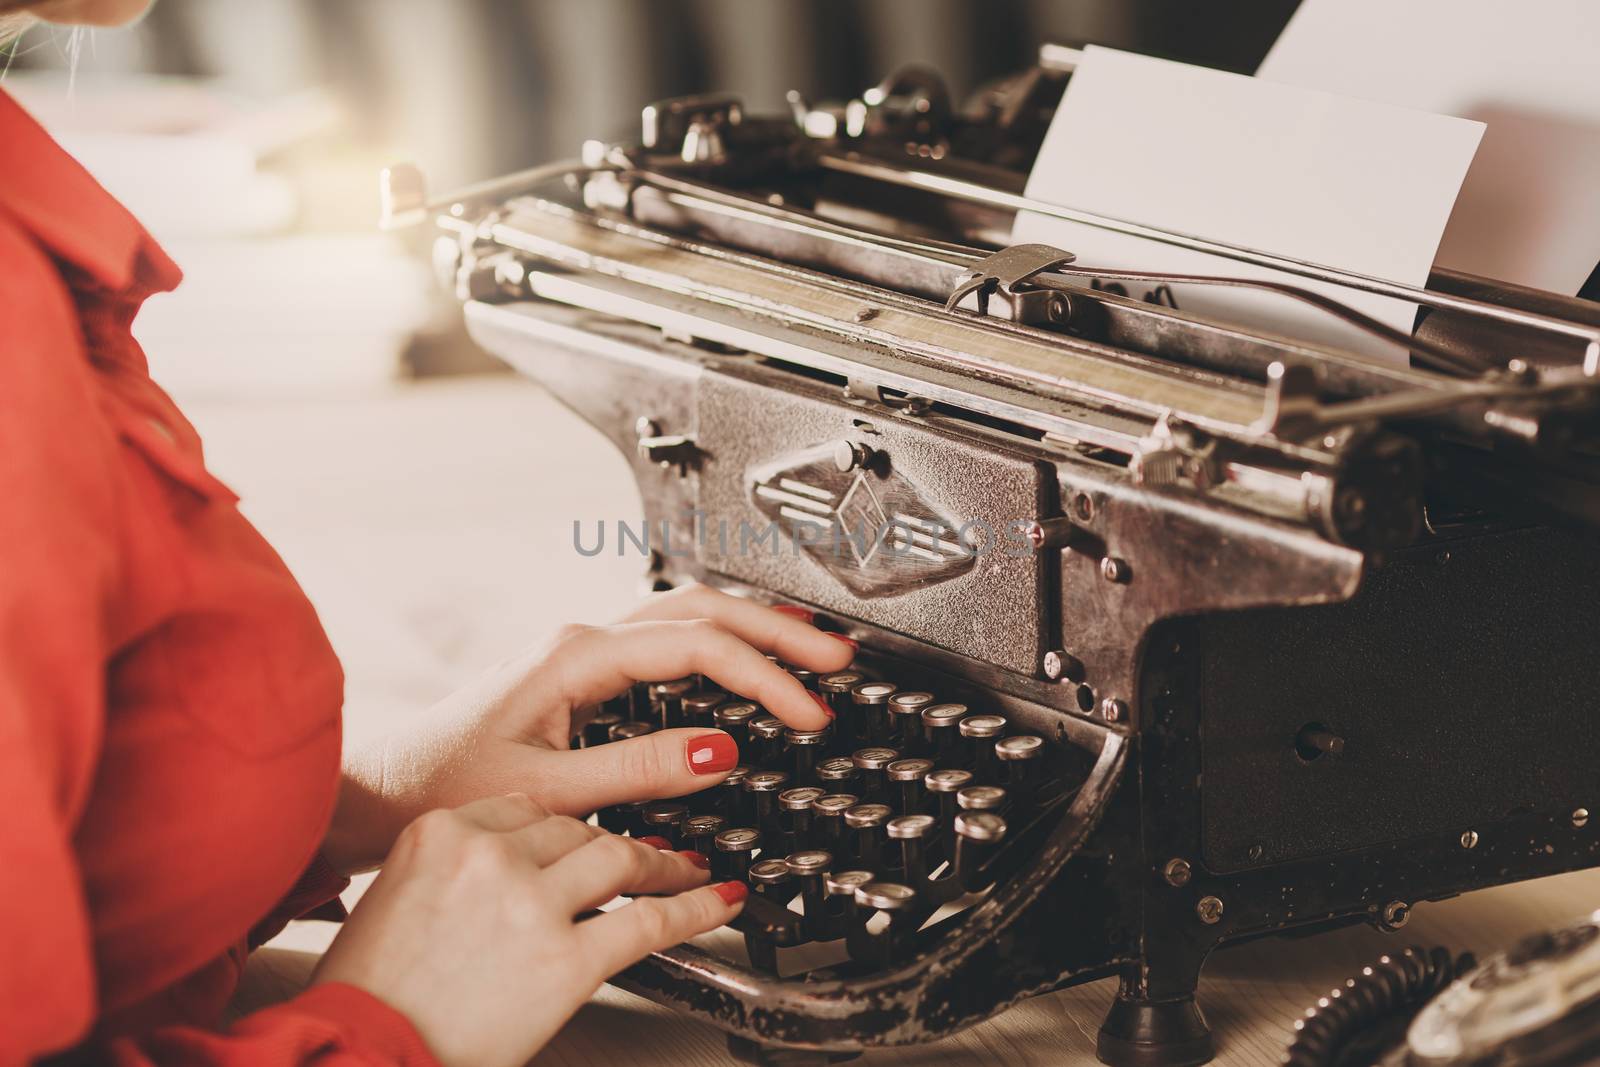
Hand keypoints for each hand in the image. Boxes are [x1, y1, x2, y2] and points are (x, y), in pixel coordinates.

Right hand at [312, 793, 744, 1066]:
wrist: (359, 1054)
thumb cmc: (369, 997)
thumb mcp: (395, 900)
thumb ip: (454, 867)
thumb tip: (513, 867)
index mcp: (439, 831)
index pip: (524, 808)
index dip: (565, 825)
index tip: (588, 831)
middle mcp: (487, 855)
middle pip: (574, 829)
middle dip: (613, 843)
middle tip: (647, 852)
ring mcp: (531, 904)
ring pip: (619, 859)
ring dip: (662, 863)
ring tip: (686, 867)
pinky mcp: (566, 959)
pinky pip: (649, 922)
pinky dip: (695, 907)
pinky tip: (717, 900)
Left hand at [327, 584, 853, 871]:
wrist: (378, 792)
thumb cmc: (443, 789)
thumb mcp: (546, 791)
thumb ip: (636, 771)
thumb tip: (719, 752)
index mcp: (575, 658)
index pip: (695, 648)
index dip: (762, 677)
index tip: (807, 712)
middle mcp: (579, 643)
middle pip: (700, 611)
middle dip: (775, 631)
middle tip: (837, 658)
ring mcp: (580, 654)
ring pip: (684, 616)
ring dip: (749, 630)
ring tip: (808, 648)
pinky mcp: (579, 675)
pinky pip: (664, 641)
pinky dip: (715, 645)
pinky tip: (739, 663)